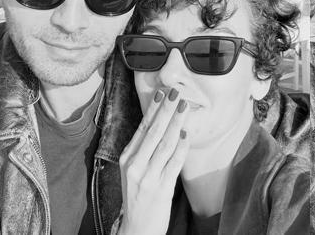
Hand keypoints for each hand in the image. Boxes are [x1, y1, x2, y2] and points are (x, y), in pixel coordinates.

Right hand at [118, 89, 189, 234]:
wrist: (137, 228)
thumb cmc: (139, 196)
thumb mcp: (136, 169)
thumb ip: (146, 149)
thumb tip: (162, 123)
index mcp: (128, 158)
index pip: (142, 128)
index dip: (153, 110)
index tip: (162, 93)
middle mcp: (135, 165)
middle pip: (153, 132)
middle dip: (166, 110)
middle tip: (176, 92)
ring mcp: (148, 177)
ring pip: (164, 144)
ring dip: (176, 123)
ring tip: (185, 107)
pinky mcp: (161, 189)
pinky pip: (173, 163)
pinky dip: (180, 148)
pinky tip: (186, 135)